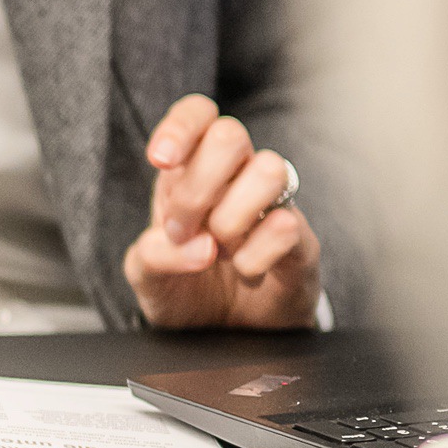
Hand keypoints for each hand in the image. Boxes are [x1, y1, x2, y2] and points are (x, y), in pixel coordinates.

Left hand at [123, 95, 323, 329]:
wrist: (225, 334)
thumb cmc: (187, 291)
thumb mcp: (147, 277)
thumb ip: (151, 257)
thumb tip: (196, 247)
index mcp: (191, 170)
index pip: (199, 114)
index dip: (181, 126)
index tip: (161, 160)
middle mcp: (235, 177)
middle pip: (230, 134)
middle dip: (197, 186)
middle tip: (184, 229)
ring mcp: (272, 205)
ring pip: (270, 167)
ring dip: (231, 217)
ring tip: (218, 252)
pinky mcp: (301, 240)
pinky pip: (287, 224)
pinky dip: (254, 256)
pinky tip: (245, 271)